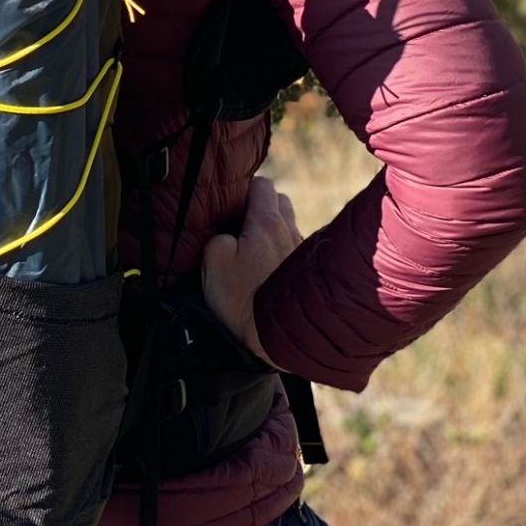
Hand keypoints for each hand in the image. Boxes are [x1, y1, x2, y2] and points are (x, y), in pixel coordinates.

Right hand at [201, 176, 302, 368]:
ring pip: (291, 227)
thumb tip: (228, 235)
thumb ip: (219, 237)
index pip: (261, 185)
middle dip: (264, 207)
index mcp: (266, 223)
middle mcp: (290, 232)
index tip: (232, 206)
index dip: (244, 191)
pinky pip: (298, 252)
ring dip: (276, 233)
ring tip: (258, 252)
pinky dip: (286, 255)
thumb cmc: (243, 299)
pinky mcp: (311, 276)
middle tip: (244, 226)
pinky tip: (273, 272)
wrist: (280, 340)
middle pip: (281, 201)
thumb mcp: (213, 261)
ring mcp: (304, 254)